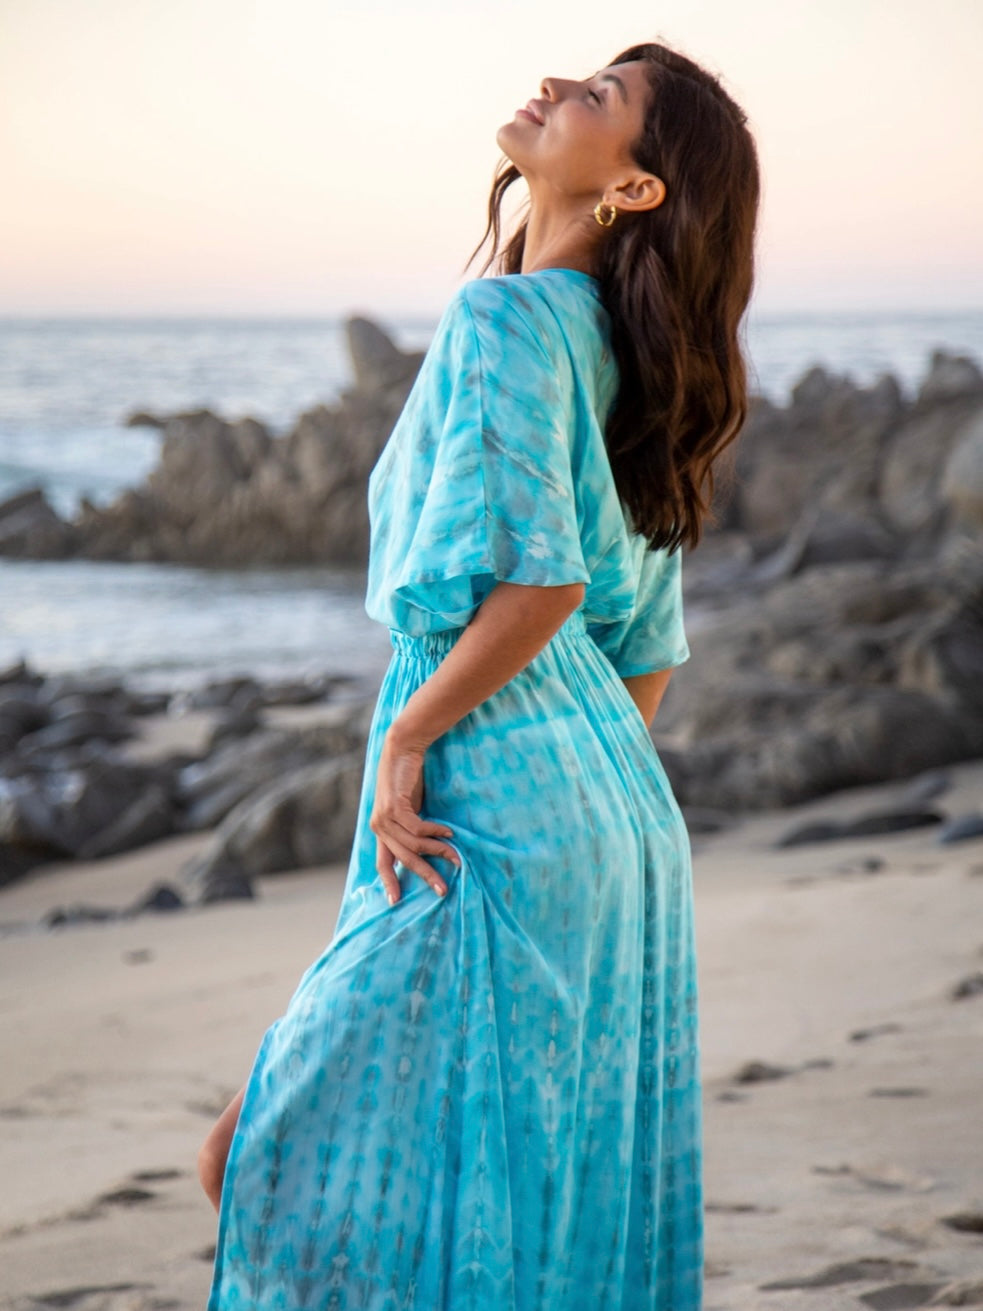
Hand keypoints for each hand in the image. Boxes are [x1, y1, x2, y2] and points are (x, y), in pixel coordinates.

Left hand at [369, 728, 460, 904]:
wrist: (402, 748)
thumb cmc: (408, 777)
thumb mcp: (409, 808)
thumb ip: (411, 828)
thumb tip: (426, 850)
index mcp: (380, 829)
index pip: (382, 862)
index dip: (389, 882)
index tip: (396, 902)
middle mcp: (378, 826)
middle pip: (403, 860)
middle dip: (425, 876)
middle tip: (442, 890)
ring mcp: (384, 817)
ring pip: (414, 846)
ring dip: (437, 851)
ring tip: (455, 855)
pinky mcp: (394, 806)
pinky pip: (418, 829)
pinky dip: (435, 832)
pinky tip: (448, 832)